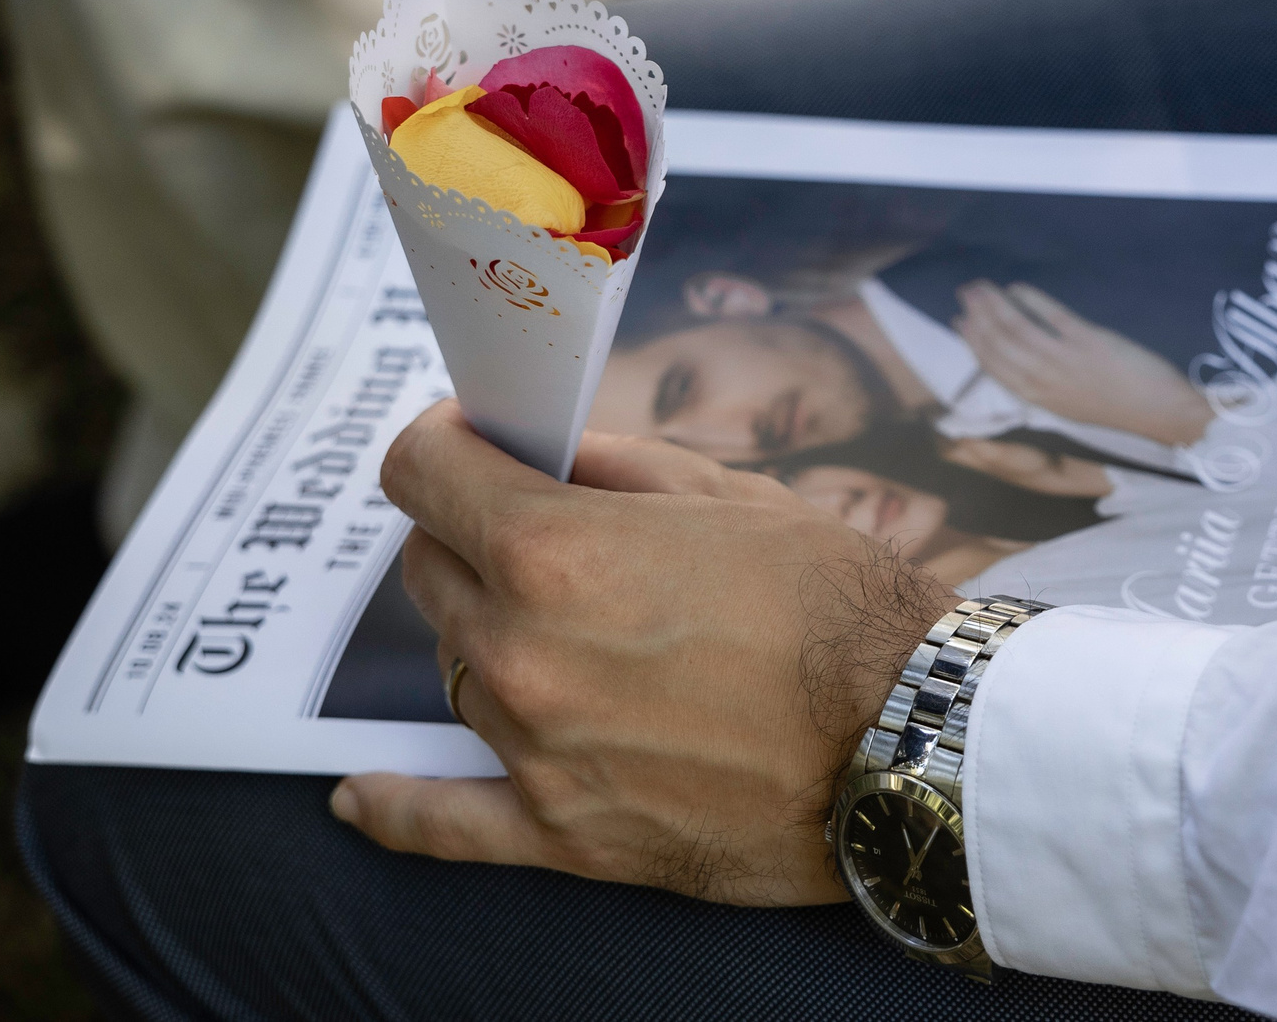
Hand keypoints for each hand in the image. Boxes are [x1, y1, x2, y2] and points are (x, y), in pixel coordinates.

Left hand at [330, 400, 952, 903]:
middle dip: (472, 534)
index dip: (444, 444)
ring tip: (560, 625)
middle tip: (537, 531)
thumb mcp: (731, 493)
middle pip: (431, 568)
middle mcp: (522, 649)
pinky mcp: (564, 832)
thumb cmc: (840, 603)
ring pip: (455, 666)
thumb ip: (614, 468)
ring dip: (489, 632)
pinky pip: (442, 825)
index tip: (469, 444)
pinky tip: (359, 798)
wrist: (917, 740)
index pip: (420, 471)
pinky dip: (394, 808)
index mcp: (553, 549)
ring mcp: (535, 747)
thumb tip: (543, 450)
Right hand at [954, 281, 1213, 446]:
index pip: (993, 367)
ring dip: (994, 303)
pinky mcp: (1087, 341)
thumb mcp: (1068, 402)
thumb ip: (1042, 380)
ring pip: (1016, 328)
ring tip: (983, 286)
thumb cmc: (1115, 406)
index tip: (959, 321)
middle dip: (977, 315)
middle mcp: (1044, 381)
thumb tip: (1018, 352)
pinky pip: (1049, 315)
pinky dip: (1029, 298)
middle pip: (998, 344)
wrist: (1158, 410)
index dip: (972, 342)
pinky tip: (1017, 287)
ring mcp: (1064, 360)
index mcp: (1037, 399)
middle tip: (966, 293)